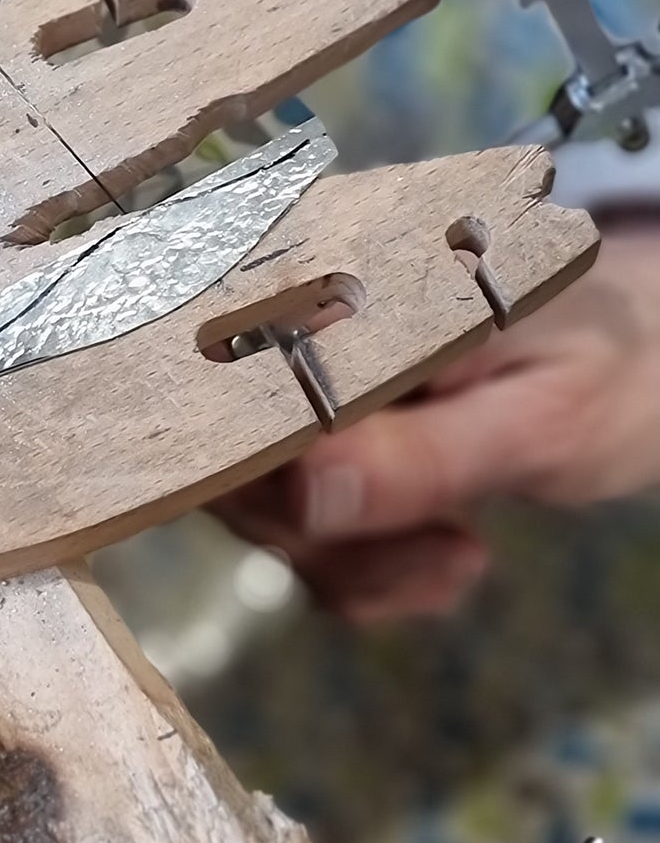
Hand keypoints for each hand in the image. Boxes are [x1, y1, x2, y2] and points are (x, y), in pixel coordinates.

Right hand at [210, 224, 659, 621]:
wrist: (649, 358)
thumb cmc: (614, 365)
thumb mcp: (540, 418)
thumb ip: (423, 455)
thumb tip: (301, 493)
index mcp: (339, 273)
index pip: (226, 379)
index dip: (259, 468)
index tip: (342, 527)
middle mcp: (292, 317)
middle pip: (225, 451)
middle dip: (326, 534)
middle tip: (447, 545)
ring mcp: (293, 382)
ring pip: (257, 502)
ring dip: (355, 559)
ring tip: (460, 550)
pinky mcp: (310, 439)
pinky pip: (297, 529)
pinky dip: (364, 569)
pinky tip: (445, 551)